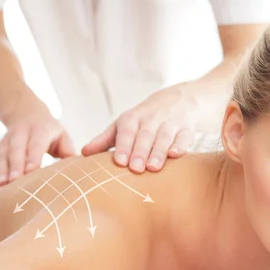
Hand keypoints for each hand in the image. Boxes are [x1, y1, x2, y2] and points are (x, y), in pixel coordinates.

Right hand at [0, 111, 74, 185]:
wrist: (25, 112)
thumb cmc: (49, 131)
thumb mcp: (61, 134)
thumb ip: (67, 149)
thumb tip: (76, 167)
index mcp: (40, 130)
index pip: (36, 144)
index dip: (33, 156)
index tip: (31, 170)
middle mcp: (21, 133)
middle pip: (16, 149)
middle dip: (15, 165)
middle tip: (14, 181)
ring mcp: (8, 139)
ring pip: (3, 154)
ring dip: (1, 170)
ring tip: (1, 185)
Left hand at [81, 82, 199, 172]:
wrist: (179, 100)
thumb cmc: (144, 119)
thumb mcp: (124, 124)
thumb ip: (104, 140)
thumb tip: (83, 154)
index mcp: (133, 118)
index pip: (127, 131)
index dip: (123, 146)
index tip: (119, 162)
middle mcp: (151, 119)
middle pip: (145, 135)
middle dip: (140, 151)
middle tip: (136, 169)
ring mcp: (170, 123)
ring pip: (164, 136)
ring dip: (159, 151)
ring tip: (153, 168)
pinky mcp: (187, 129)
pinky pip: (185, 136)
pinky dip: (181, 145)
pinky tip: (176, 155)